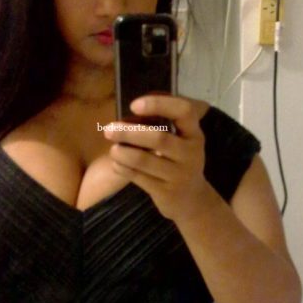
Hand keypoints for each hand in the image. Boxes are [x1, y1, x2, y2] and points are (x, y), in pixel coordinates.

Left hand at [103, 95, 209, 222]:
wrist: (191, 199)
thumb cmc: (179, 160)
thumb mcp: (182, 140)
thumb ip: (164, 124)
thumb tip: (130, 109)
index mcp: (194, 133)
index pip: (184, 111)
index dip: (159, 104)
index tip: (134, 105)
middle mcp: (191, 153)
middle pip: (159, 138)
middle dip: (130, 132)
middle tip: (109, 129)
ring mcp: (180, 174)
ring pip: (145, 160)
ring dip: (124, 153)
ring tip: (112, 149)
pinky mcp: (166, 192)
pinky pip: (139, 178)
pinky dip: (124, 168)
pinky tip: (117, 163)